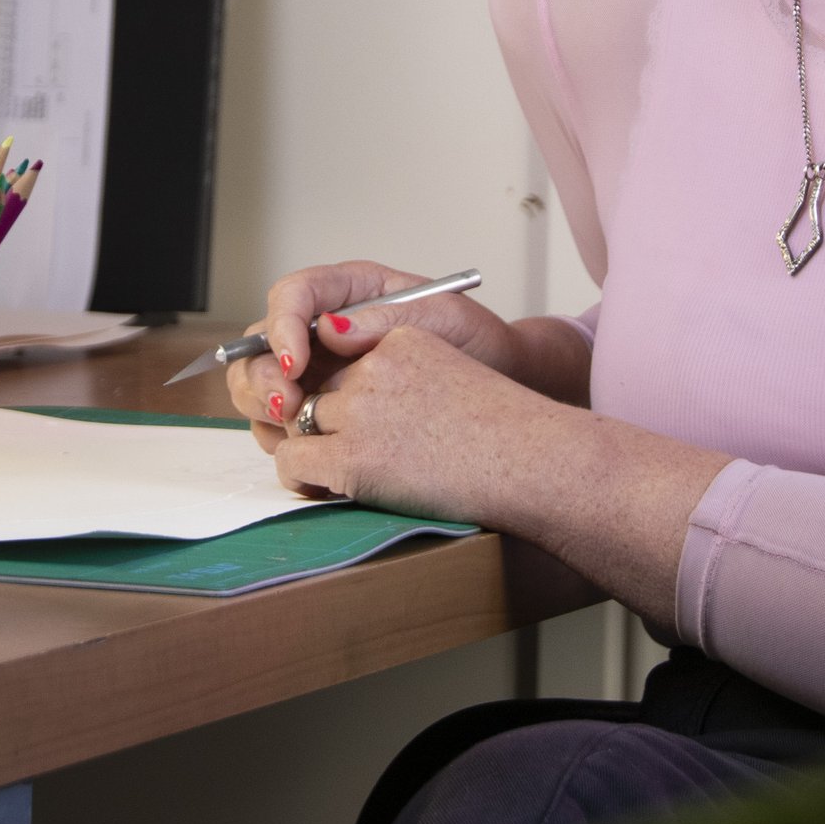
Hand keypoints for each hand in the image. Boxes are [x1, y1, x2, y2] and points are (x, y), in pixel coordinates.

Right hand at [224, 260, 522, 447]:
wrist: (498, 380)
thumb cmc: (474, 341)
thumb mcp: (442, 317)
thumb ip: (386, 319)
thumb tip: (329, 330)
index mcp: (348, 291)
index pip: (293, 295)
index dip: (282, 326)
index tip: (296, 360)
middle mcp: (322, 327)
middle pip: (260, 341)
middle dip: (264, 374)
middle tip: (288, 406)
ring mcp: (318, 368)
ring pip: (260, 382)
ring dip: (263, 406)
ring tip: (294, 426)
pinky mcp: (322, 408)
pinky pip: (281, 421)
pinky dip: (281, 436)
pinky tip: (306, 448)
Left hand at [269, 322, 549, 523]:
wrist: (532, 462)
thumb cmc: (504, 430)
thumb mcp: (450, 367)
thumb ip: (397, 361)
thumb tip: (332, 345)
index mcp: (402, 339)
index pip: (345, 356)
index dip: (347, 390)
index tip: (365, 415)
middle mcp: (376, 366)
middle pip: (320, 388)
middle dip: (327, 418)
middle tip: (354, 446)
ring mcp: (361, 409)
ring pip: (303, 420)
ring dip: (316, 444)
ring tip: (344, 467)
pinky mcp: (352, 455)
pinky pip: (293, 458)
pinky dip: (302, 474)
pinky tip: (327, 484)